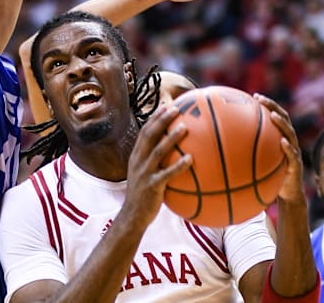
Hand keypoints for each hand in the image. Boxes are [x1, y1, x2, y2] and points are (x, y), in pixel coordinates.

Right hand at [122, 106, 192, 227]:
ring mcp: (144, 173)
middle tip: (177, 109)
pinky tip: (191, 159)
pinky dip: (179, 165)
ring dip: (171, 138)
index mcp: (137, 157)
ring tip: (185, 127)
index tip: (167, 106)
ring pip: (157, 151)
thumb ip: (157, 164)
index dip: (155, 118)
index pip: (144, 132)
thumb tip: (178, 154)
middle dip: (162, 120)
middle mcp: (138, 161)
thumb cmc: (144, 196)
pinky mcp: (151, 186)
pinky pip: (167, 174)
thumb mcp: (146, 175)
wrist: (132, 216)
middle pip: (149, 135)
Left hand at [253, 93, 306, 203]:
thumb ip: (246, 154)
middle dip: (273, 107)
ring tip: (273, 116)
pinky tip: (282, 143)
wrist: (286, 195)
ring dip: (282, 124)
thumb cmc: (269, 177)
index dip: (267, 105)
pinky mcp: (296, 165)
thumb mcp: (256, 164)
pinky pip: (293, 155)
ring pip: (290, 134)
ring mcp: (294, 152)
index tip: (255, 96)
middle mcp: (288, 142)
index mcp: (279, 138)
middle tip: (261, 100)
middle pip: (283, 119)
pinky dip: (288, 148)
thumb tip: (221, 150)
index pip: (274, 117)